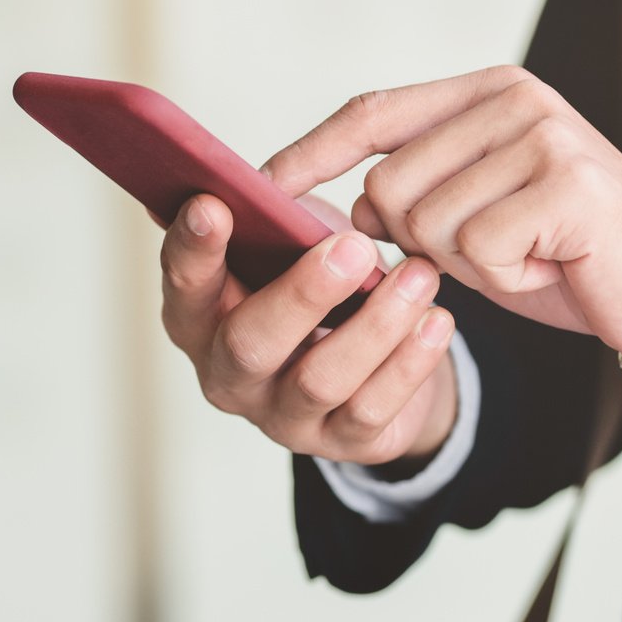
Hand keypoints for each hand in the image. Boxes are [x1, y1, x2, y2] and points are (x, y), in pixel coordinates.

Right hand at [158, 193, 460, 464]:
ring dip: (375, 324)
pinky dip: (409, 362)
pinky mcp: (342, 442)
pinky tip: (437, 319)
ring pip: (319, 380)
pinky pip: (373, 409)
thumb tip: (263, 179)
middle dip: (302, 293)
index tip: (213, 204)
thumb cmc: (319, 283)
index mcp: (201, 319)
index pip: (184, 287)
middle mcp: (229, 376)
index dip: (192, 250)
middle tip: (353, 246)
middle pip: (250, 344)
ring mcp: (283, 417)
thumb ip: (271, 218)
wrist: (375, 360)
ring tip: (419, 275)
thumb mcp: (289, 244)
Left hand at [261, 66, 621, 358]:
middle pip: (390, 183)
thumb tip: (351, 208)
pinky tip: (548, 268)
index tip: (261, 186)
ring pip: (426, 222)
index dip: (312, 150)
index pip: (375, 112)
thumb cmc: (571, 256)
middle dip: (422, 243)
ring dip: (467, 266)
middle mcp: (515, 100)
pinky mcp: (564, 185)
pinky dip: (504, 280)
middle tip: (494, 252)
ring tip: (528, 256)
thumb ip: (419, 195)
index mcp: (492, 91)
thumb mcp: (482, 216)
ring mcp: (542, 137)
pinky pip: (474, 250)